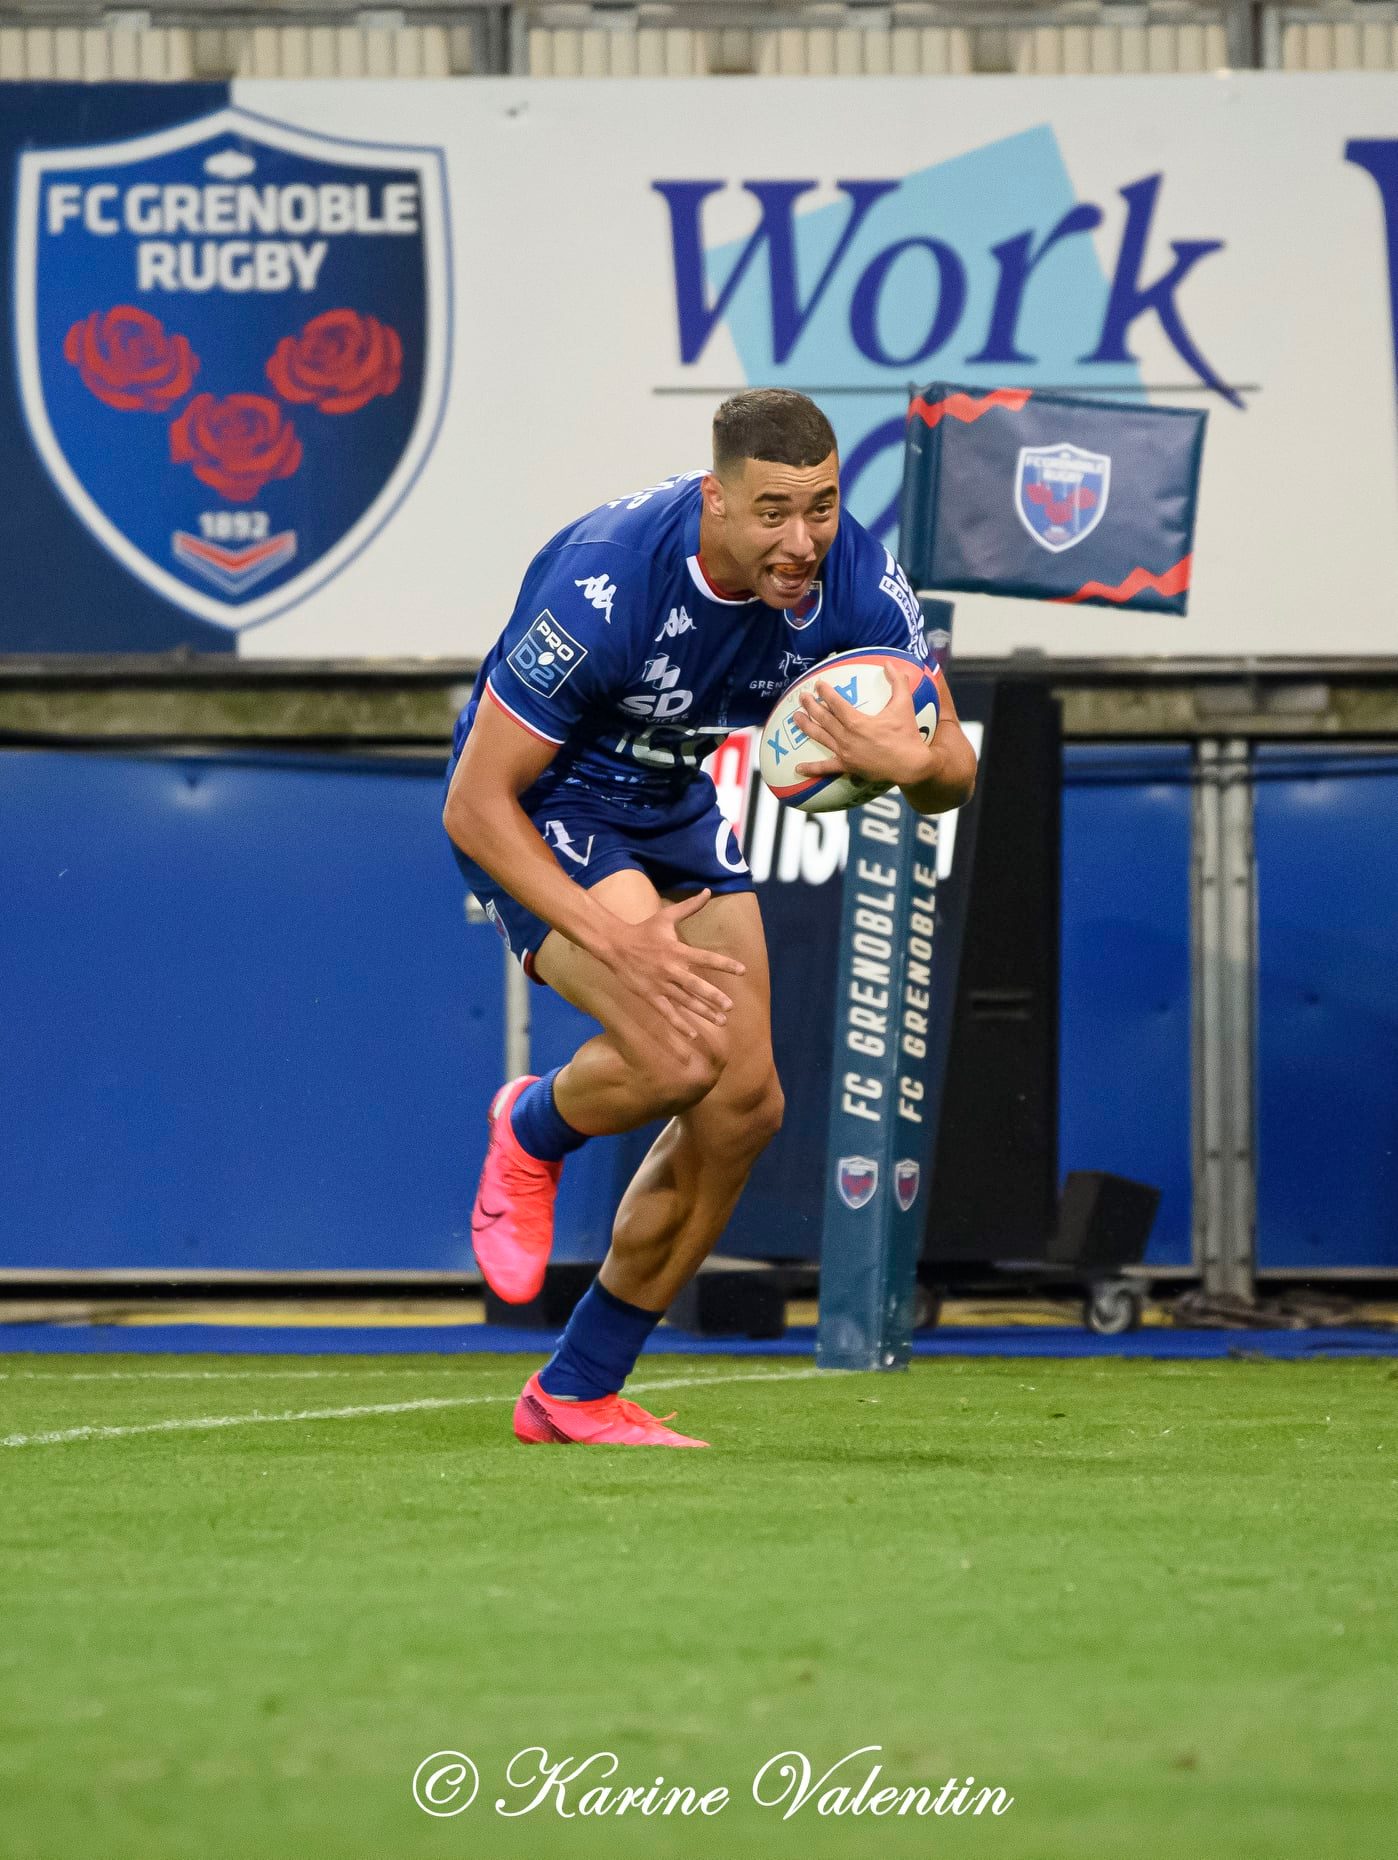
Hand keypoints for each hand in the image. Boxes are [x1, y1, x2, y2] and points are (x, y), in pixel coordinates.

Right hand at [602, 890, 744, 1045]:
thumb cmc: (644, 930)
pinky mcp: (650, 995)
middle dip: (713, 996)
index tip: (742, 970)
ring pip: (685, 1001)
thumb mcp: (666, 916)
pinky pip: (667, 1012)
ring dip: (702, 1012)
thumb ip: (689, 907)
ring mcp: (660, 984)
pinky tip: (693, 1034)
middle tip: (730, 1007)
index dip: (724, 964)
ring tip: (721, 1020)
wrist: (615, 945)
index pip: (705, 958)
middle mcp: (671, 969)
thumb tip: (707, 891)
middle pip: (696, 985)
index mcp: (677, 950)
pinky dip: (679, 1024)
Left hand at [793, 666, 935, 787]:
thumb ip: (897, 682)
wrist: (911, 765)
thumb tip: (890, 663)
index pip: (835, 703)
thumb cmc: (907, 735)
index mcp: (856, 721)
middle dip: (810, 706)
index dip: (825, 692)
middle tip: (802, 697)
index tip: (818, 684)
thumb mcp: (904, 705)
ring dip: (806, 726)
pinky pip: (826, 768)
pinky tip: (798, 768)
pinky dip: (812, 768)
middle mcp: (846, 737)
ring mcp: (845, 753)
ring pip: (820, 737)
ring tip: (796, 717)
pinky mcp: (847, 767)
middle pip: (823, 718)